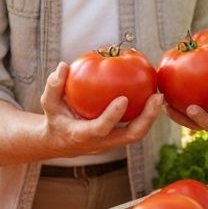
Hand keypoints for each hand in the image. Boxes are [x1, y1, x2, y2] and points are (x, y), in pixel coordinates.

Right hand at [40, 62, 162, 154]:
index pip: (101, 129)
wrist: (60, 141)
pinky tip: (152, 92)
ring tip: (160, 94)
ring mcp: (114, 142)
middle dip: (147, 118)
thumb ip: (53, 86)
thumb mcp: (48, 103)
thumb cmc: (55, 118)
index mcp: (83, 136)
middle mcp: (102, 143)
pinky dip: (146, 112)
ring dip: (151, 115)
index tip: (123, 98)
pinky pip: (136, 125)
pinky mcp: (119, 137)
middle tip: (157, 97)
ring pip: (138, 132)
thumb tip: (63, 66)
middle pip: (131, 136)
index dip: (112, 116)